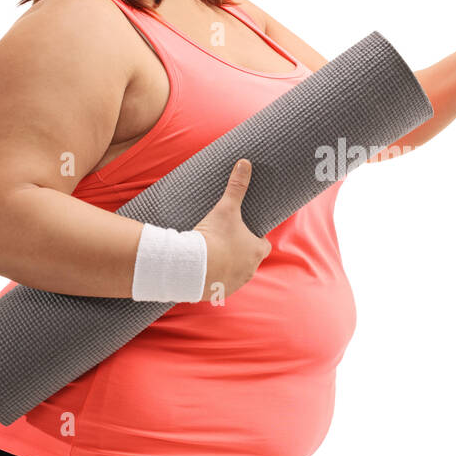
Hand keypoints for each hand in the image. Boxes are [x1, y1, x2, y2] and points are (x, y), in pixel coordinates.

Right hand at [192, 158, 271, 301]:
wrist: (191, 266)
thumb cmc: (213, 237)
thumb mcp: (226, 208)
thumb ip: (236, 186)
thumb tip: (245, 162)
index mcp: (256, 251)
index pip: (263, 245)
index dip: (255, 239)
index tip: (244, 233)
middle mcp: (250, 270)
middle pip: (250, 260)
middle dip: (240, 253)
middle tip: (225, 243)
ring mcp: (235, 283)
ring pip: (236, 274)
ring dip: (228, 268)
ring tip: (213, 256)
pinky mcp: (219, 293)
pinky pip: (220, 286)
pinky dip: (214, 280)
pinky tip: (204, 271)